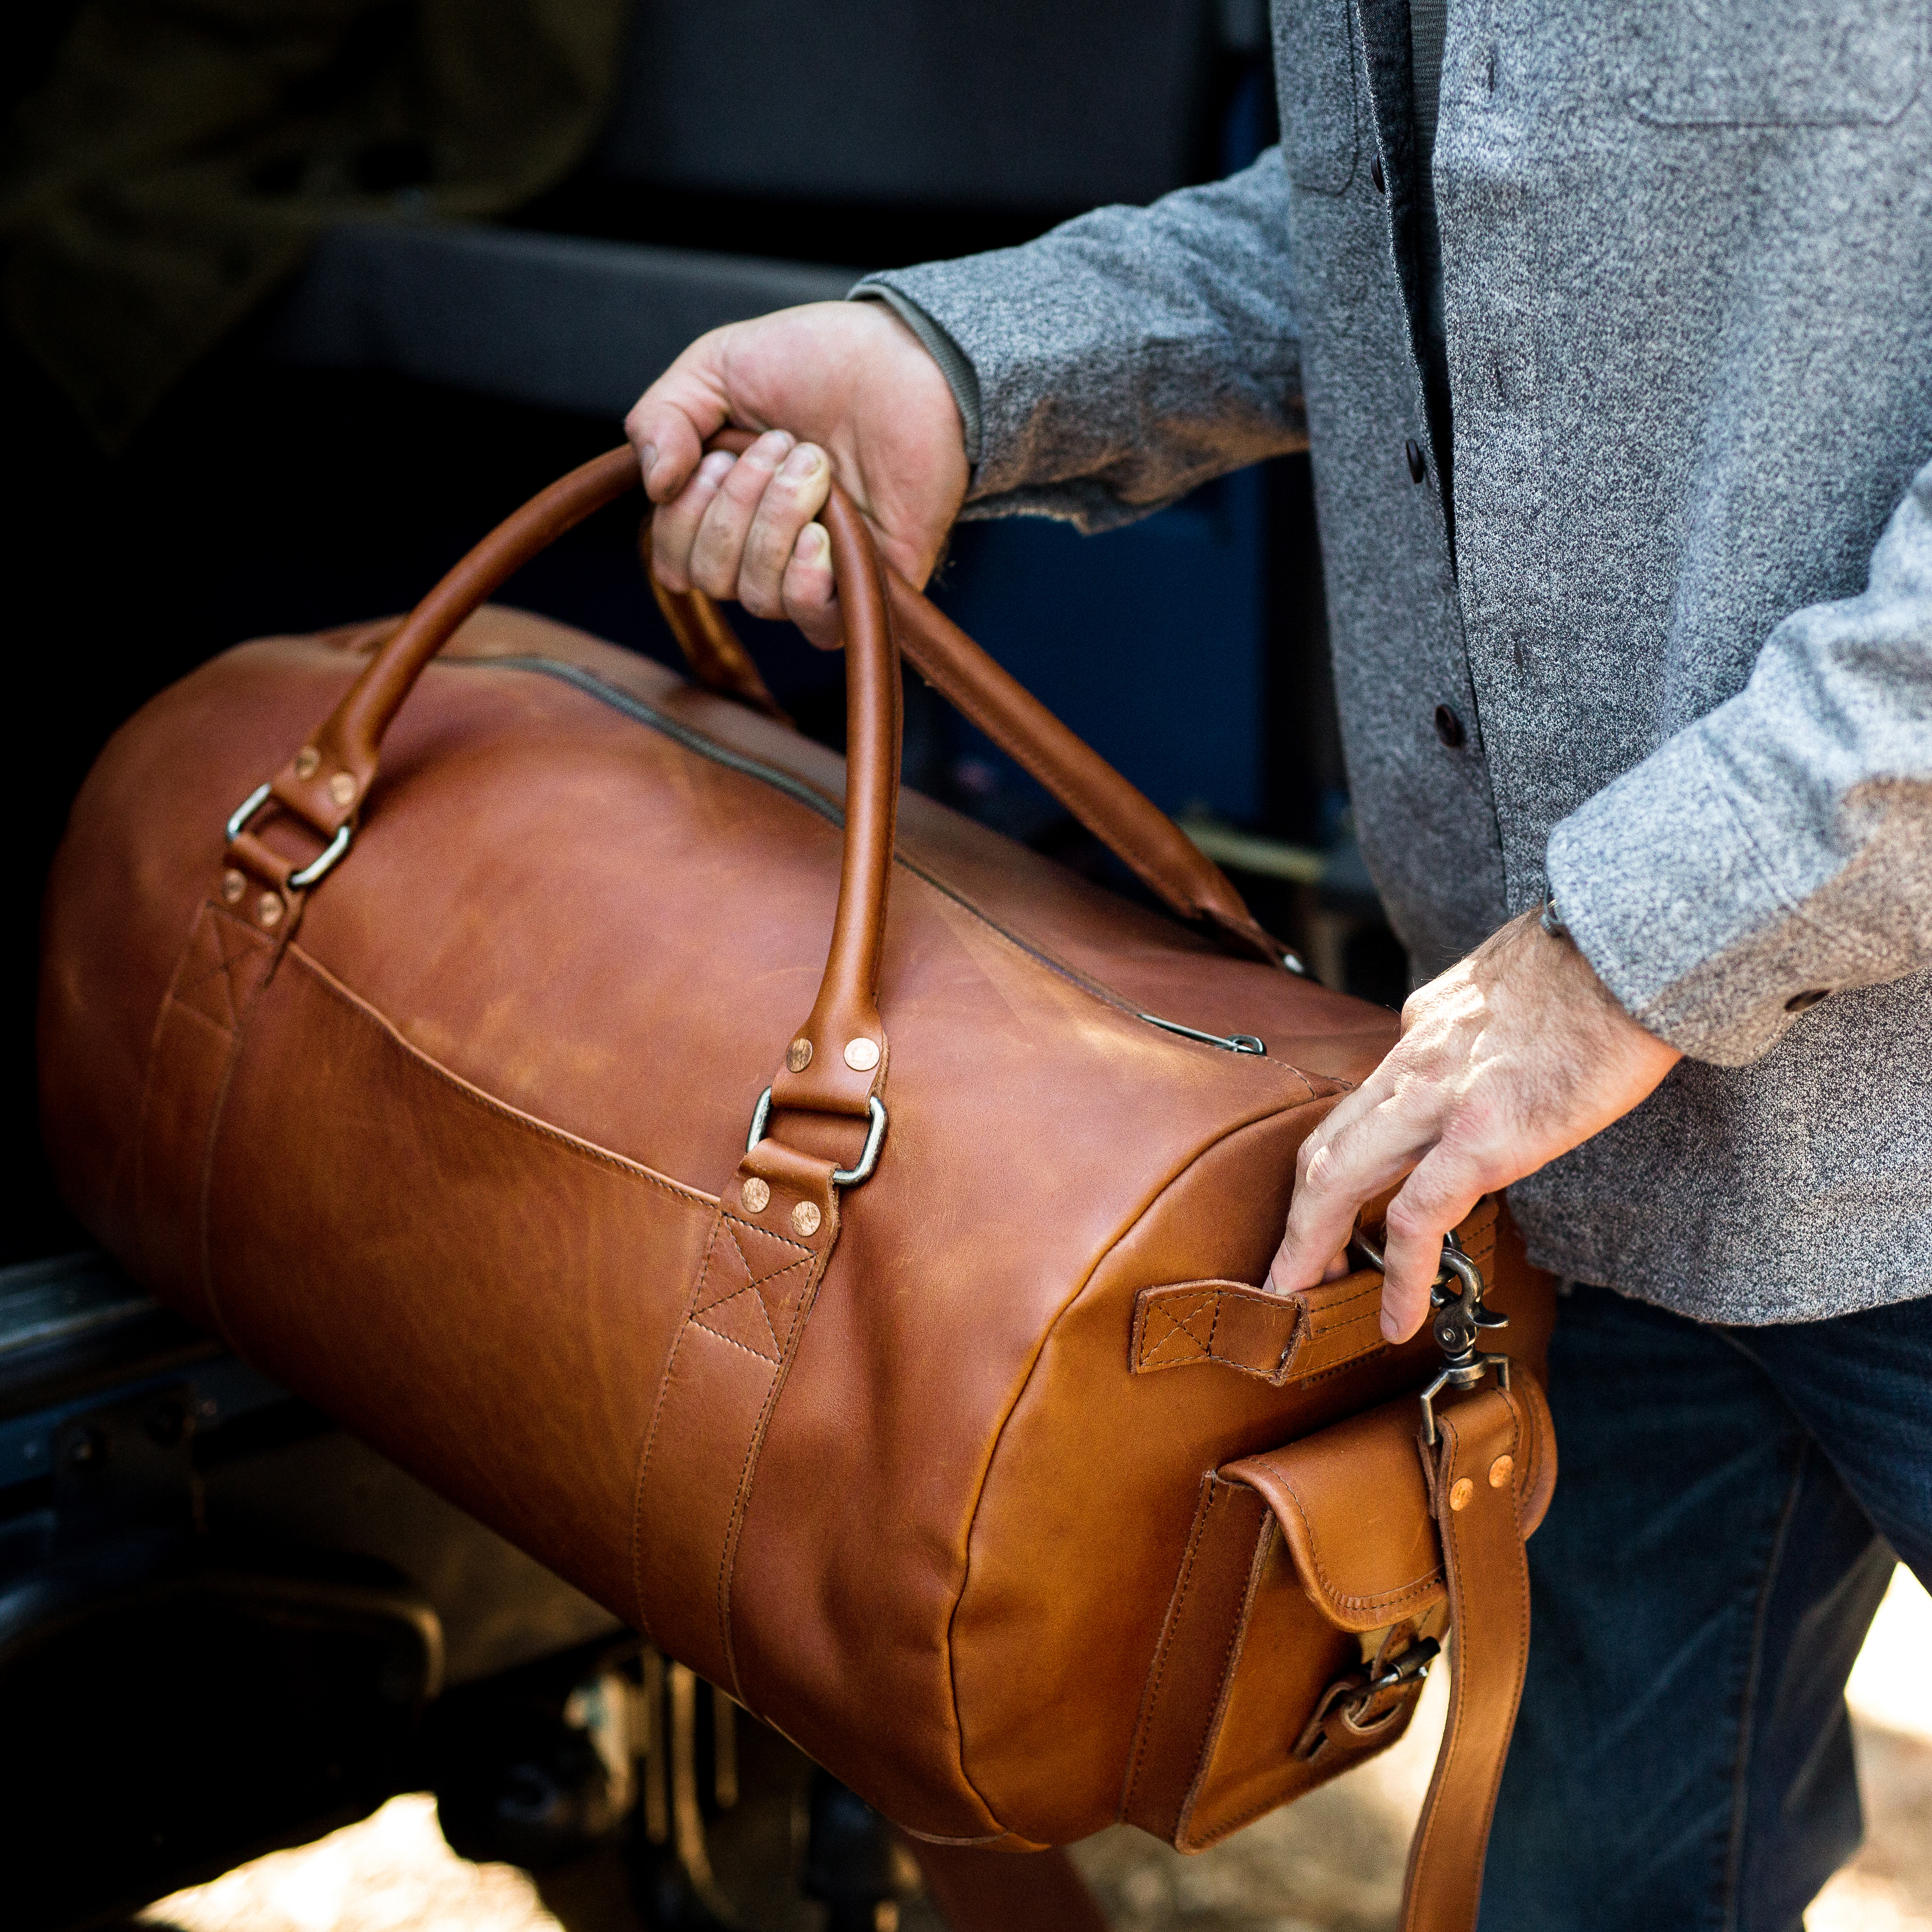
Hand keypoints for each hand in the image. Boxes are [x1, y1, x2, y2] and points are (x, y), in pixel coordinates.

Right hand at [625, 301, 969, 648]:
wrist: (908, 359)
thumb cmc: (818, 359)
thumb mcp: (716, 366)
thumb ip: (662, 418)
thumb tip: (654, 485)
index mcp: (723, 507)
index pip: (674, 557)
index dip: (683, 515)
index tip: (717, 454)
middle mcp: (764, 548)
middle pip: (711, 578)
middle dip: (734, 507)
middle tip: (780, 445)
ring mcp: (816, 571)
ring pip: (757, 596)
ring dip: (776, 523)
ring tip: (815, 464)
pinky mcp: (865, 585)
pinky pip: (814, 624)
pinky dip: (805, 580)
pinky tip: (822, 533)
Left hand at [1267, 908, 1681, 1339]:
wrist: (1634, 941)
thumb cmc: (1599, 957)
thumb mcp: (1512, 978)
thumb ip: (1484, 1019)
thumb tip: (1496, 1043)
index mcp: (1423, 1024)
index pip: (1367, 1099)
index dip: (1345, 1154)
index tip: (1341, 1196)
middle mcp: (1413, 1059)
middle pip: (1327, 1145)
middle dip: (1298, 1213)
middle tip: (1287, 1265)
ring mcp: (1439, 1100)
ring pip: (1337, 1178)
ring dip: (1309, 1243)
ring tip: (1299, 1294)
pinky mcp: (1480, 1138)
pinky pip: (1416, 1218)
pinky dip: (1395, 1275)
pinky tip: (1391, 1317)